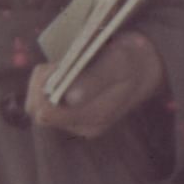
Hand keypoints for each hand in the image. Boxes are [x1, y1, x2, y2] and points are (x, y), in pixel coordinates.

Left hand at [28, 30, 167, 139]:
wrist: (147, 64)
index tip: (58, 66)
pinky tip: (63, 70)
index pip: (46, 112)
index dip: (44, 87)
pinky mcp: (72, 111)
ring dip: (42, 82)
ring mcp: (76, 120)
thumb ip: (95, 80)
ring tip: (62, 65)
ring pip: (37, 105)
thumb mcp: (119, 62)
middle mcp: (81, 125)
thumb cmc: (133, 58)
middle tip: (58, 63)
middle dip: (40, 84)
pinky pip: (44, 100)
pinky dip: (47, 82)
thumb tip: (70, 97)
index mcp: (92, 118)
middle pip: (37, 110)